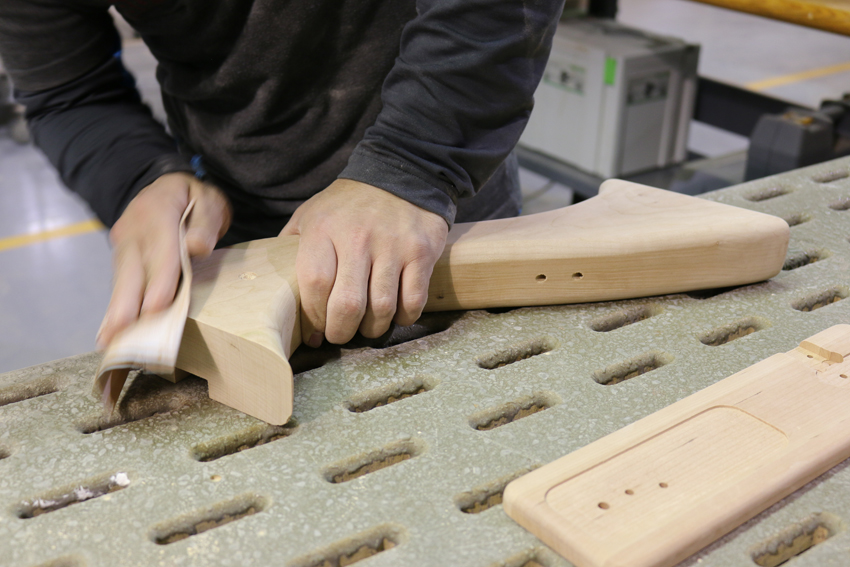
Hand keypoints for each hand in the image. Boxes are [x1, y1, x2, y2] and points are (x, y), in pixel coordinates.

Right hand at [96, 172, 231, 348]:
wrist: (166, 187)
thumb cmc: (193, 199)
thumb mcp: (208, 202)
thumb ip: (204, 223)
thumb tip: (198, 247)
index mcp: (159, 211)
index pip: (161, 250)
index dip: (159, 281)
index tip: (155, 307)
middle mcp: (135, 228)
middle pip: (131, 269)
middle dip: (126, 304)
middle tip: (119, 334)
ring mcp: (124, 242)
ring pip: (122, 279)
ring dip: (116, 311)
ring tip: (110, 340)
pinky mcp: (121, 255)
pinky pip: (121, 281)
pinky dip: (117, 306)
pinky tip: (111, 330)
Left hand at [281, 179, 447, 346]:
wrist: (400, 174)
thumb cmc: (348, 205)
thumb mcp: (310, 214)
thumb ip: (291, 247)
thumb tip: (279, 295)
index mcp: (323, 229)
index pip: (315, 284)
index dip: (314, 315)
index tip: (317, 327)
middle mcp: (358, 237)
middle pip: (347, 304)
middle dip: (341, 331)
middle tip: (341, 334)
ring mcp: (393, 245)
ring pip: (382, 308)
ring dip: (373, 328)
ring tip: (368, 327)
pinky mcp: (421, 252)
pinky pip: (413, 300)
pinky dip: (404, 317)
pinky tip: (395, 314)